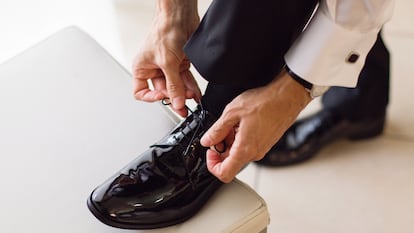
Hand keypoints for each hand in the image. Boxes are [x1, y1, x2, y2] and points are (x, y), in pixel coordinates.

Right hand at [132, 0, 200, 116]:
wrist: (180, 16)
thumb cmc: (165, 31)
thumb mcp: (168, 63)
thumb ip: (174, 85)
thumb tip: (177, 102)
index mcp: (142, 68)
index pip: (141, 92)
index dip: (152, 98)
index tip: (163, 98)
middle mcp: (154, 68)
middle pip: (163, 91)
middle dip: (174, 98)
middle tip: (182, 108)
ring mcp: (168, 66)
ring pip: (176, 86)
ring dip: (185, 93)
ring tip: (192, 99)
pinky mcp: (180, 63)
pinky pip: (185, 79)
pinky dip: (191, 86)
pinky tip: (196, 93)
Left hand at [200, 70, 311, 182]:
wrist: (287, 97)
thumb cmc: (265, 103)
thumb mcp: (232, 113)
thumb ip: (216, 130)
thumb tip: (206, 141)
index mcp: (245, 150)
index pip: (224, 174)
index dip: (212, 165)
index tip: (210, 151)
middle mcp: (254, 154)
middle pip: (230, 163)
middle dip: (221, 149)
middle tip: (219, 131)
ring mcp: (261, 149)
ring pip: (238, 154)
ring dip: (230, 142)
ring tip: (231, 123)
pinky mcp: (265, 143)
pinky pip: (248, 147)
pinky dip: (239, 138)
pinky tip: (240, 123)